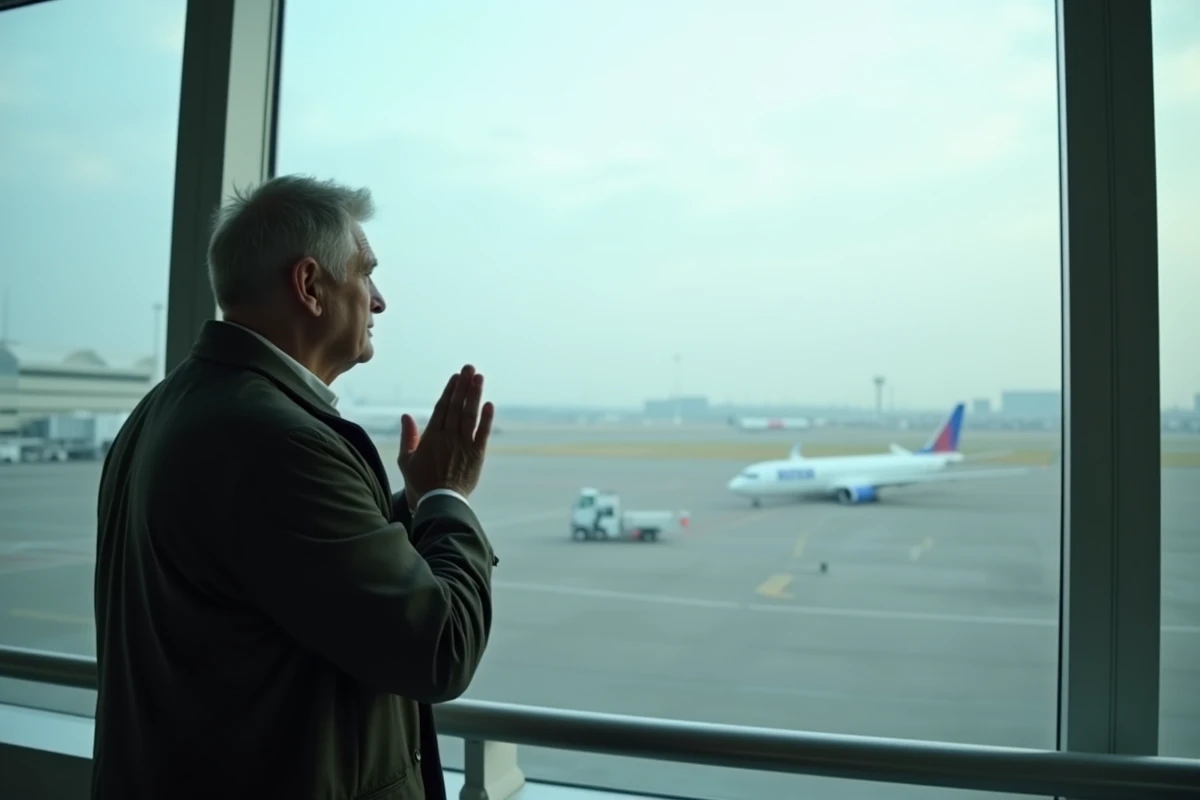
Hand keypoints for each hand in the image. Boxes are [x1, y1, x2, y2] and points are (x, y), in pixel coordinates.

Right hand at [399, 364, 494, 506]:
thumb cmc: (420, 482)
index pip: (442, 408)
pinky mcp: (477, 455)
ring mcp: (464, 445)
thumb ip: (408, 436)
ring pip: (470, 416)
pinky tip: (489, 404)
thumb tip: (406, 415)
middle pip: (457, 406)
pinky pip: (483, 434)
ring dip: (475, 395)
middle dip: (463, 386)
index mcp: (432, 437)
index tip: (456, 376)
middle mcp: (448, 437)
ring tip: (479, 378)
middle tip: (469, 368)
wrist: (439, 502)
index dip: (450, 390)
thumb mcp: (407, 460)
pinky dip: (487, 419)